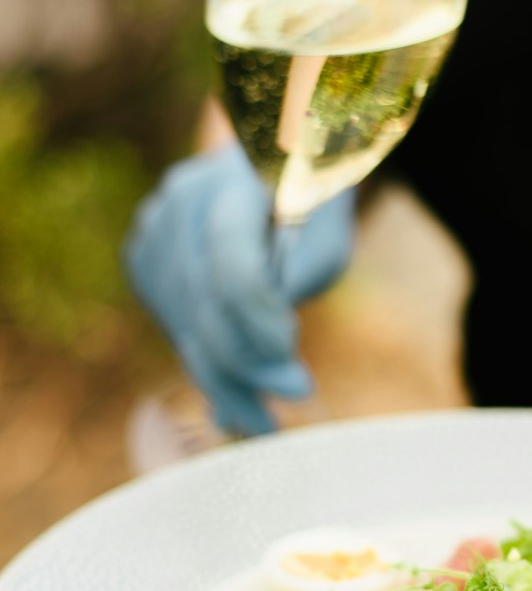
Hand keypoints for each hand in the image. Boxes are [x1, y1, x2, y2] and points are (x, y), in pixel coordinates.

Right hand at [124, 142, 355, 435]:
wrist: (270, 165)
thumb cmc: (312, 203)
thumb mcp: (329, 233)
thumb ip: (304, 275)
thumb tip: (268, 349)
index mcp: (233, 182)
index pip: (233, 264)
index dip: (259, 326)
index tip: (294, 375)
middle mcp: (181, 202)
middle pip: (205, 307)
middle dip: (246, 373)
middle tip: (279, 422)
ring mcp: (153, 229)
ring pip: (185, 327)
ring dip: (223, 384)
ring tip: (260, 425)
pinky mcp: (143, 259)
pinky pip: (174, 327)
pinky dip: (205, 365)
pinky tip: (233, 398)